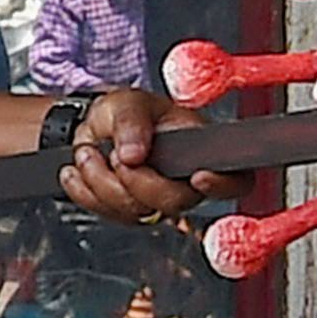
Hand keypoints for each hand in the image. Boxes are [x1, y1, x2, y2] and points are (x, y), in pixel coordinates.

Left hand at [58, 87, 224, 224]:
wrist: (94, 128)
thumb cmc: (125, 112)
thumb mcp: (128, 103)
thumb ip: (132, 123)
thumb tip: (134, 154)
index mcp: (200, 150)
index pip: (233, 179)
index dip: (222, 184)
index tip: (199, 177)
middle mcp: (184, 181)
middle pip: (175, 202)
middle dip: (135, 179)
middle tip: (114, 154)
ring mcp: (157, 201)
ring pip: (136, 212)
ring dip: (100, 181)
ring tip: (89, 151)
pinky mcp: (131, 213)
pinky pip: (108, 214)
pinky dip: (85, 191)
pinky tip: (82, 169)